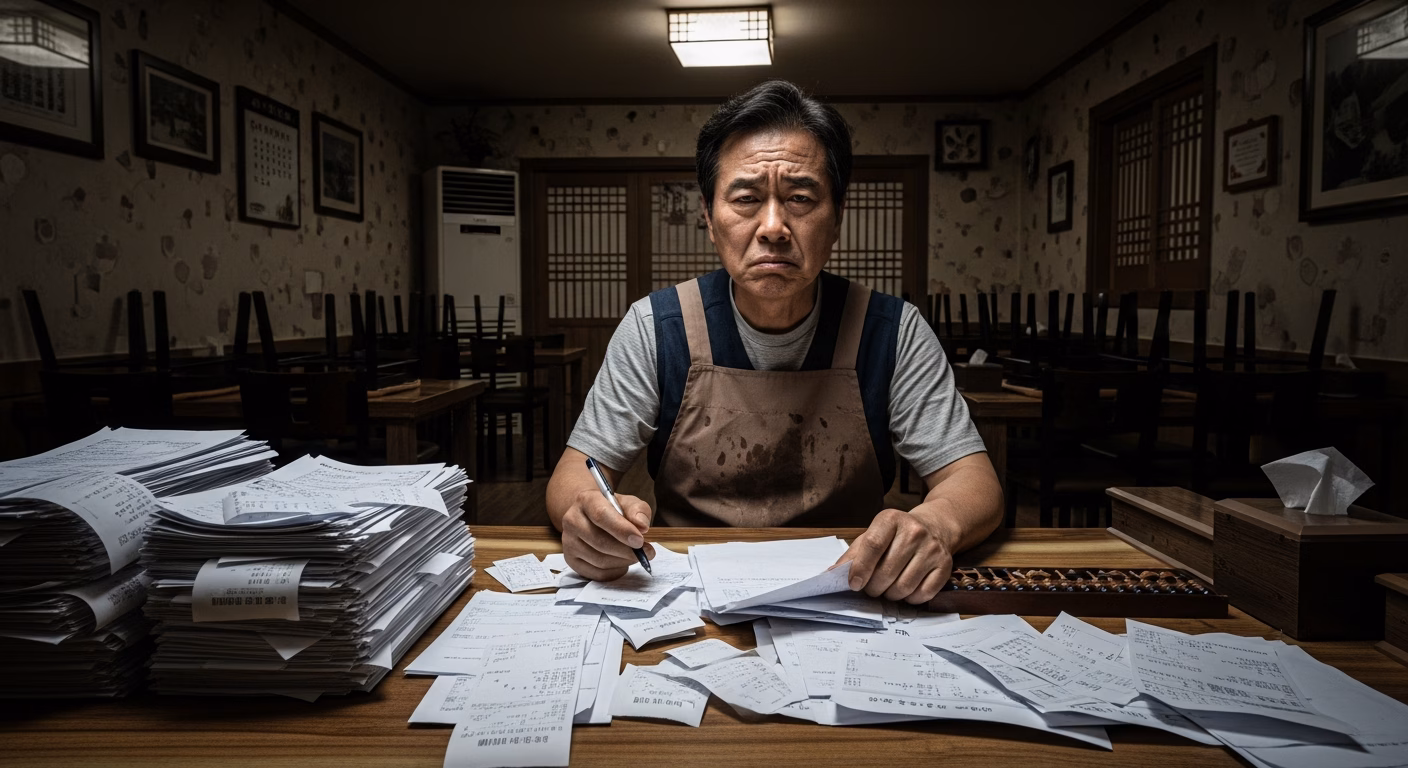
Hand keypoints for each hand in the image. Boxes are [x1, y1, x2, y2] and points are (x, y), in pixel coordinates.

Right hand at [560, 489, 654, 580]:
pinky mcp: (571, 560)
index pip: (601, 515)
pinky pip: (596, 573)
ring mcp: (568, 542)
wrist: (592, 517)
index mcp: (586, 500)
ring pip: (599, 560)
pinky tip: (623, 562)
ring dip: (623, 561)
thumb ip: (638, 510)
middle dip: (626, 550)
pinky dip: (615, 571)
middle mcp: (572, 520)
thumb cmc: (614, 510)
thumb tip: (642, 526)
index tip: (640, 540)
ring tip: (636, 556)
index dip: (622, 530)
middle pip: (599, 541)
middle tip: (646, 553)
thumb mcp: (628, 503)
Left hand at [834, 507, 954, 603]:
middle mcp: (914, 531)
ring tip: (887, 589)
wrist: (934, 527)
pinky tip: (905, 590)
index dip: (861, 568)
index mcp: (891, 519)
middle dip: (874, 587)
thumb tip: (832, 575)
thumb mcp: (872, 535)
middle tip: (871, 588)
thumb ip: (853, 555)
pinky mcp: (945, 565)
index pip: (873, 545)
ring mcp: (932, 549)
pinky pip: (923, 594)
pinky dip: (910, 599)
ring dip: (890, 595)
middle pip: (887, 571)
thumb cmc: (895, 535)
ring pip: (904, 587)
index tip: (854, 584)